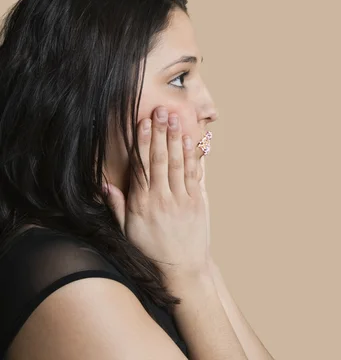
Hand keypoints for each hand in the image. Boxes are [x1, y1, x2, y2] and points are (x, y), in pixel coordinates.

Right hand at [104, 106, 210, 284]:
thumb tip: (103, 183)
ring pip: (178, 164)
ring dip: (176, 139)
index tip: (142, 123)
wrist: (182, 269)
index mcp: (142, 204)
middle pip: (160, 159)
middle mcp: (162, 199)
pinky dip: (192, 157)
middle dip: (161, 133)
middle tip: (161, 111)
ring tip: (175, 118)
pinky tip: (190, 141)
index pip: (141, 166)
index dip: (142, 143)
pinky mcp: (198, 203)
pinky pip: (194, 175)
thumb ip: (116, 205)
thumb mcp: (127, 230)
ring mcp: (182, 200)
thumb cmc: (151, 250)